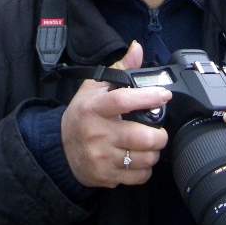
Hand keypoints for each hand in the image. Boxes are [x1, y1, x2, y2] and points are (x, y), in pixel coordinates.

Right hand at [61, 41, 171, 187]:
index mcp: (95, 107)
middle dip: (159, 135)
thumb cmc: (83, 113)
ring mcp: (101, 157)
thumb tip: (137, 48)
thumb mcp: (95, 87)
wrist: (60, 148)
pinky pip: (138, 176)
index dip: (148, 97)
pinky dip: (146, 168)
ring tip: (150, 144)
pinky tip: (139, 159)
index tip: (164, 95)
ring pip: (144, 159)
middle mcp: (98, 133)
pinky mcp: (105, 176)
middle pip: (141, 137)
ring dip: (154, 152)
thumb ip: (120, 68)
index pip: (124, 100)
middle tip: (159, 130)